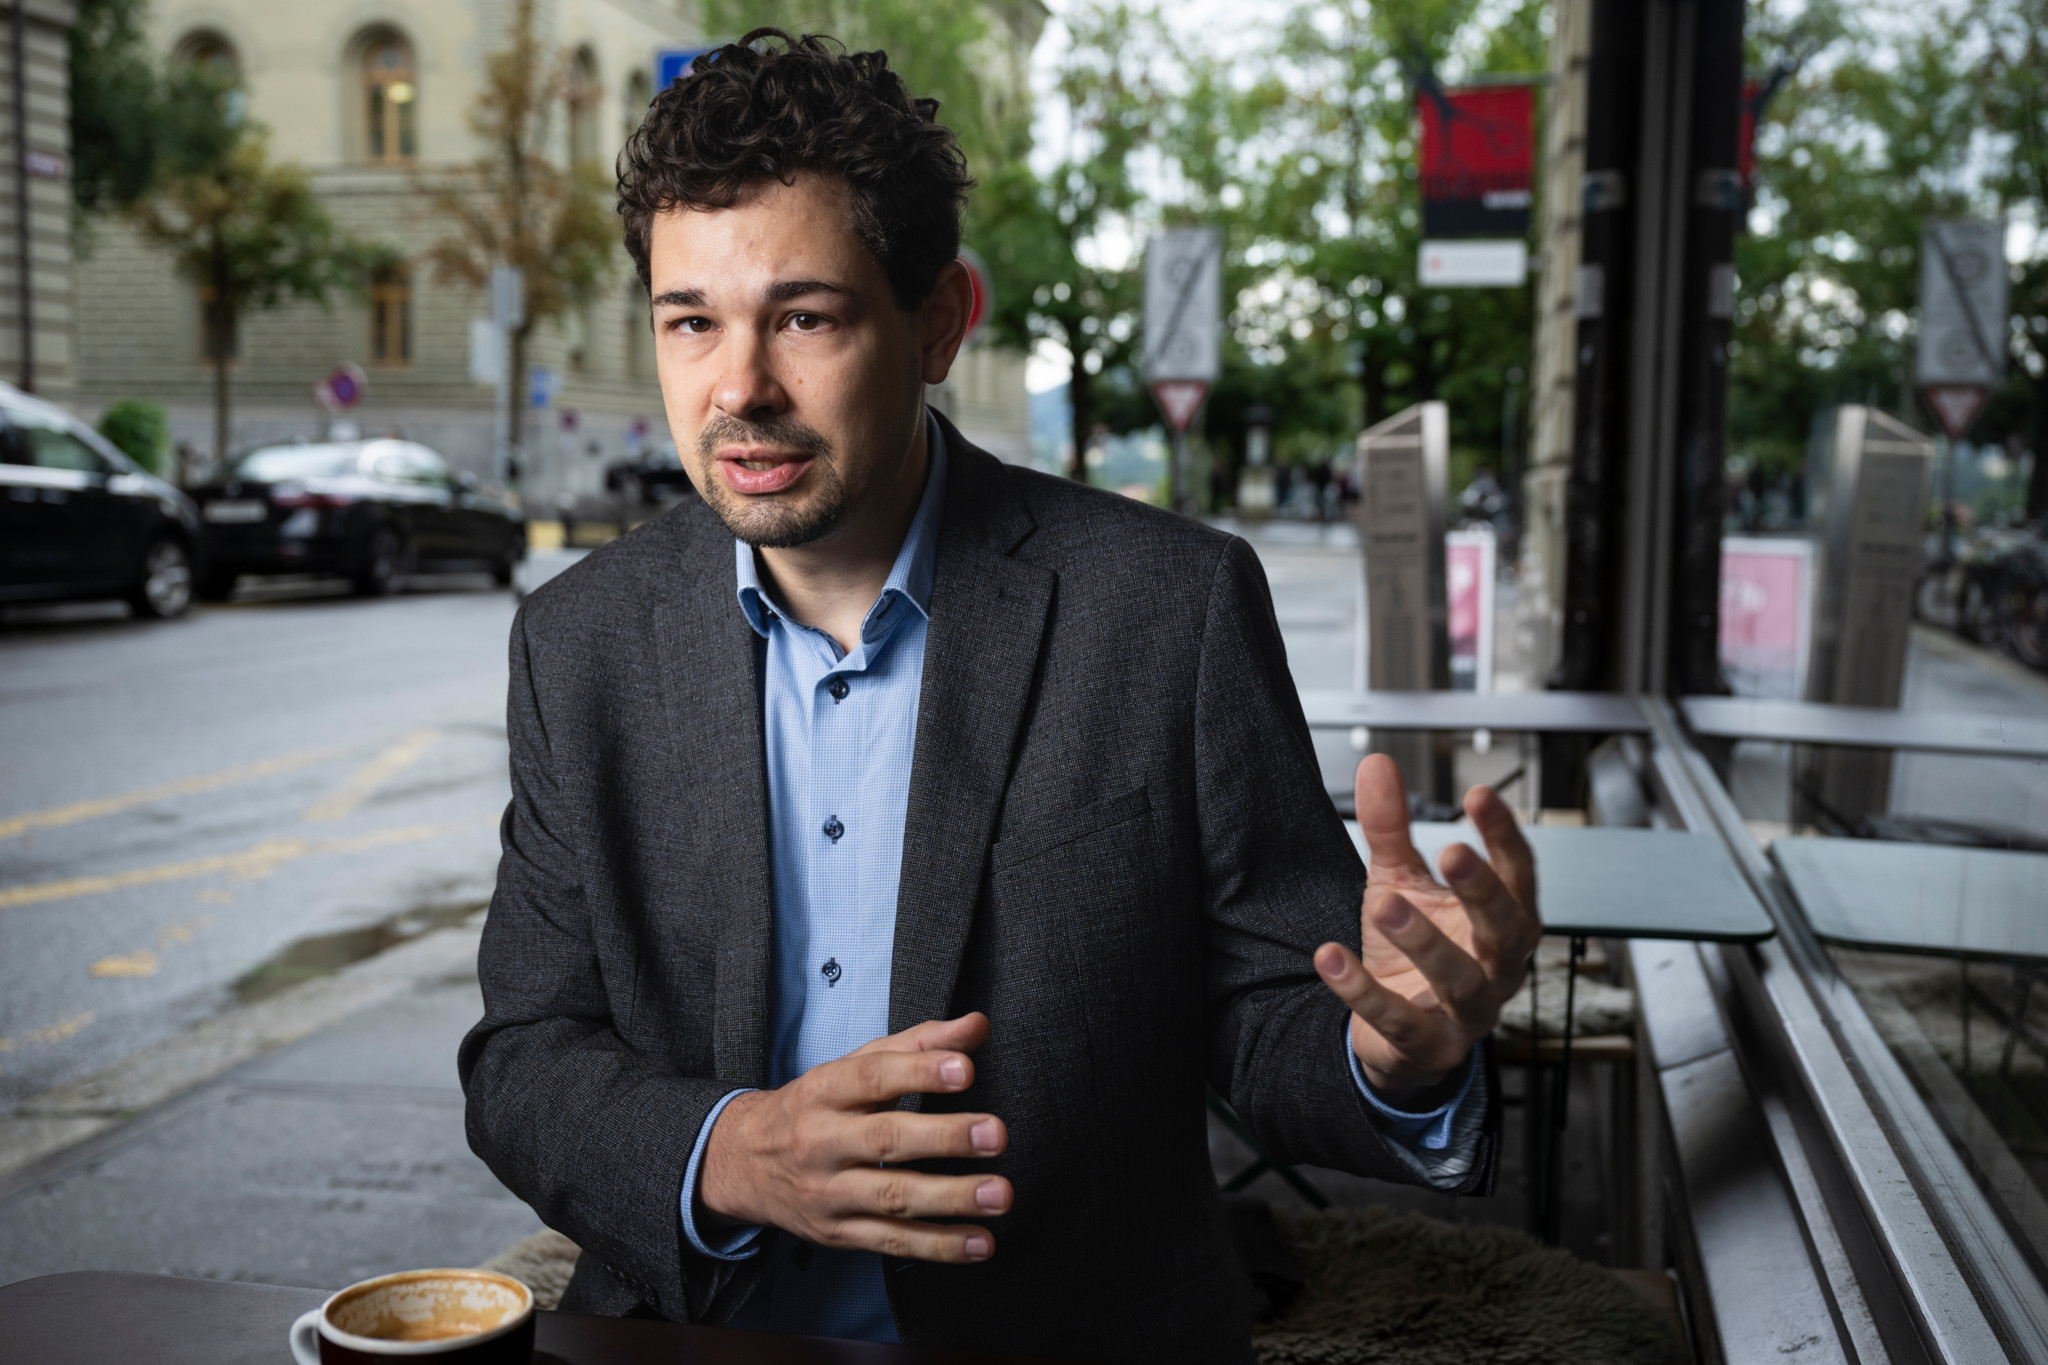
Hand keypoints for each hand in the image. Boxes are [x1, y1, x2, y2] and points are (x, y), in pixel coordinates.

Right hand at [698, 1013, 1010, 1262]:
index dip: (919, 1072)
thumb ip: (919, 1044)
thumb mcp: (853, 1066)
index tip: (965, 1069)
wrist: (742, 1162)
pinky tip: (980, 1242)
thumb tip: (977, 1026)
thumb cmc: (815, 1106)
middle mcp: (822, 1142)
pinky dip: (939, 1246)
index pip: (872, 1077)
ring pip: (893, 1198)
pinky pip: (892, 1241)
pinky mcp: (838, 1233)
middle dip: (945, 1137)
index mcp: (824, 1090)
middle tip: (995, 1134)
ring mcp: (828, 1193)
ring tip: (1000, 1193)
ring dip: (952, 1199)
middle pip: (886, 1139)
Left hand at [1315, 755, 1541, 1099]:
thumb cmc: (1412, 950)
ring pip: (1462, 982)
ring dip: (1426, 942)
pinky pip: (1399, 1021)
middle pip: (1507, 930)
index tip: (1481, 795)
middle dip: (1483, 890)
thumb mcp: (1398, 881)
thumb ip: (1390, 828)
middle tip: (1454, 848)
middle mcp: (1497, 968)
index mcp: (1502, 922)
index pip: (1519, 876)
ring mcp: (1468, 1014)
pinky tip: (1330, 958)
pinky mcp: (1429, 1046)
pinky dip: (1363, 992)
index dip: (1505, 837)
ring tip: (1385, 903)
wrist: (1398, 1035)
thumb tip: (1377, 763)